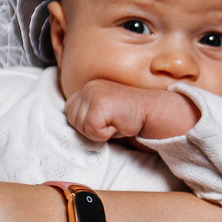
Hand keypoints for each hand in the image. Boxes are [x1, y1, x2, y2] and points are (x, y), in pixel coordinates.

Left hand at [64, 80, 198, 142]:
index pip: (69, 111)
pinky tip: (119, 124)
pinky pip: (92, 130)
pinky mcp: (99, 104)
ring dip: (98, 131)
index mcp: (88, 87)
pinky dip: (105, 134)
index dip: (86, 122)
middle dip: (90, 128)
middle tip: (112, 122)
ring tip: (116, 122)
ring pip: (81, 125)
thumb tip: (72, 123)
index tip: (106, 120)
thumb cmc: (130, 116)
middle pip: (71, 119)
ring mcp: (93, 94)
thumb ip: (87, 112)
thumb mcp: (104, 112)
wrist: (153, 111)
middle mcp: (88, 87)